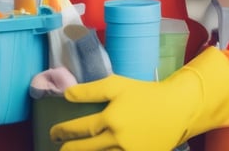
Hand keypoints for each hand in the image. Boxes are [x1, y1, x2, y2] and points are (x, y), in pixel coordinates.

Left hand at [50, 47, 228, 150]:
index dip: (64, 131)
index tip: (54, 133)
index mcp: (111, 119)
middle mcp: (118, 140)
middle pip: (87, 149)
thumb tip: (66, 94)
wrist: (175, 109)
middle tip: (57, 146)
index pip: (81, 129)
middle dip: (69, 149)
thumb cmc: (143, 93)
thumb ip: (90, 90)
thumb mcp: (116, 85)